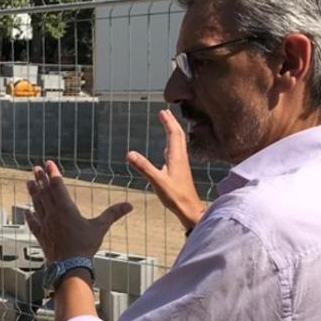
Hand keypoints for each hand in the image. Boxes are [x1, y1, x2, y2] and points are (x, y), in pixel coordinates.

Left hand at [25, 160, 131, 261]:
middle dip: (40, 179)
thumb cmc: (85, 247)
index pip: (57, 186)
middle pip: (44, 192)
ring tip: (28, 182)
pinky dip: (29, 216)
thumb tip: (129, 205)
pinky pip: (33, 223)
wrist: (70, 266)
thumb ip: (113, 214)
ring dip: (33, 192)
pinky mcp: (41, 236)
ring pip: (36, 204)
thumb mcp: (100, 228)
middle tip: (35, 168)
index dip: (53, 173)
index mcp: (66, 209)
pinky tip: (26, 211)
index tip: (48, 163)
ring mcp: (45, 225)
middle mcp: (52, 214)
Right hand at [127, 109, 204, 231]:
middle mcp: (181, 158)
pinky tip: (167, 149)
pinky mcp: (180, 171)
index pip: (174, 133)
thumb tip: (129, 153)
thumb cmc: (176, 197)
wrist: (190, 210)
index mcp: (176, 157)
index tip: (162, 111)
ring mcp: (181, 164)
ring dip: (173, 131)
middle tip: (165, 112)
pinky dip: (172, 144)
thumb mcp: (157, 181)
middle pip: (178, 135)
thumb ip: (144, 167)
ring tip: (167, 124)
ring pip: (178, 143)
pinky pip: (176, 152)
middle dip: (171, 122)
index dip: (168, 121)